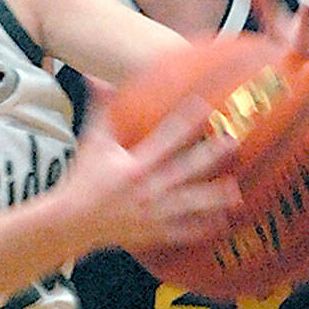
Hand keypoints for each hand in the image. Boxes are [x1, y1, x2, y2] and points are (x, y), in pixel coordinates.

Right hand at [70, 83, 241, 253]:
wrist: (72, 221)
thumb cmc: (83, 179)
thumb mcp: (93, 142)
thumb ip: (101, 110)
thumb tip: (93, 76)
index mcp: (133, 164)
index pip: (164, 137)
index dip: (184, 121)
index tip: (204, 106)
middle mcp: (147, 188)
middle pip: (185, 169)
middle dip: (210, 156)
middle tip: (234, 143)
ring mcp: (153, 212)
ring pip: (190, 204)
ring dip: (214, 198)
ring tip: (236, 191)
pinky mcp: (154, 232)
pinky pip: (183, 231)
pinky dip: (203, 229)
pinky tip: (222, 223)